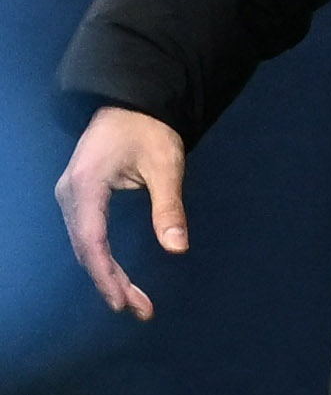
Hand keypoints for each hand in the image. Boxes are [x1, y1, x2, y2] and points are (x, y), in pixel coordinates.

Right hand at [55, 106, 187, 319]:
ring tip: (134, 302)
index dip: (106, 277)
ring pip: (84, 247)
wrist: (132, 102)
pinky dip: (102, 260)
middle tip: (140, 310)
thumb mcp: (166, 165)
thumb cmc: (149, 129)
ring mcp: (70, 197)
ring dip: (107, 275)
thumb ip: (169, 207)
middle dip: (111, 283)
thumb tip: (178, 248)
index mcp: (86, 185)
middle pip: (86, 250)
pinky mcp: (77, 199)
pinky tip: (118, 278)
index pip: (92, 242)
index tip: (123, 303)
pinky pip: (86, 236)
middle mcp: (70, 195)